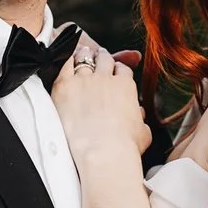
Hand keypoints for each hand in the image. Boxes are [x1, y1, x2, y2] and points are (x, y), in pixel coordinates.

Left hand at [49, 35, 146, 164]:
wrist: (104, 153)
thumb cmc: (124, 147)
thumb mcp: (143, 132)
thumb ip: (140, 118)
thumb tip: (139, 115)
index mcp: (125, 87)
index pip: (122, 69)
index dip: (118, 70)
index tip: (114, 72)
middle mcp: (106, 79)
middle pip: (104, 59)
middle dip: (102, 58)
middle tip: (98, 58)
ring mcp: (85, 81)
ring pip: (85, 58)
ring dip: (84, 56)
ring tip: (82, 55)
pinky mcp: (65, 86)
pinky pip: (65, 63)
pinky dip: (66, 59)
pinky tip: (65, 59)